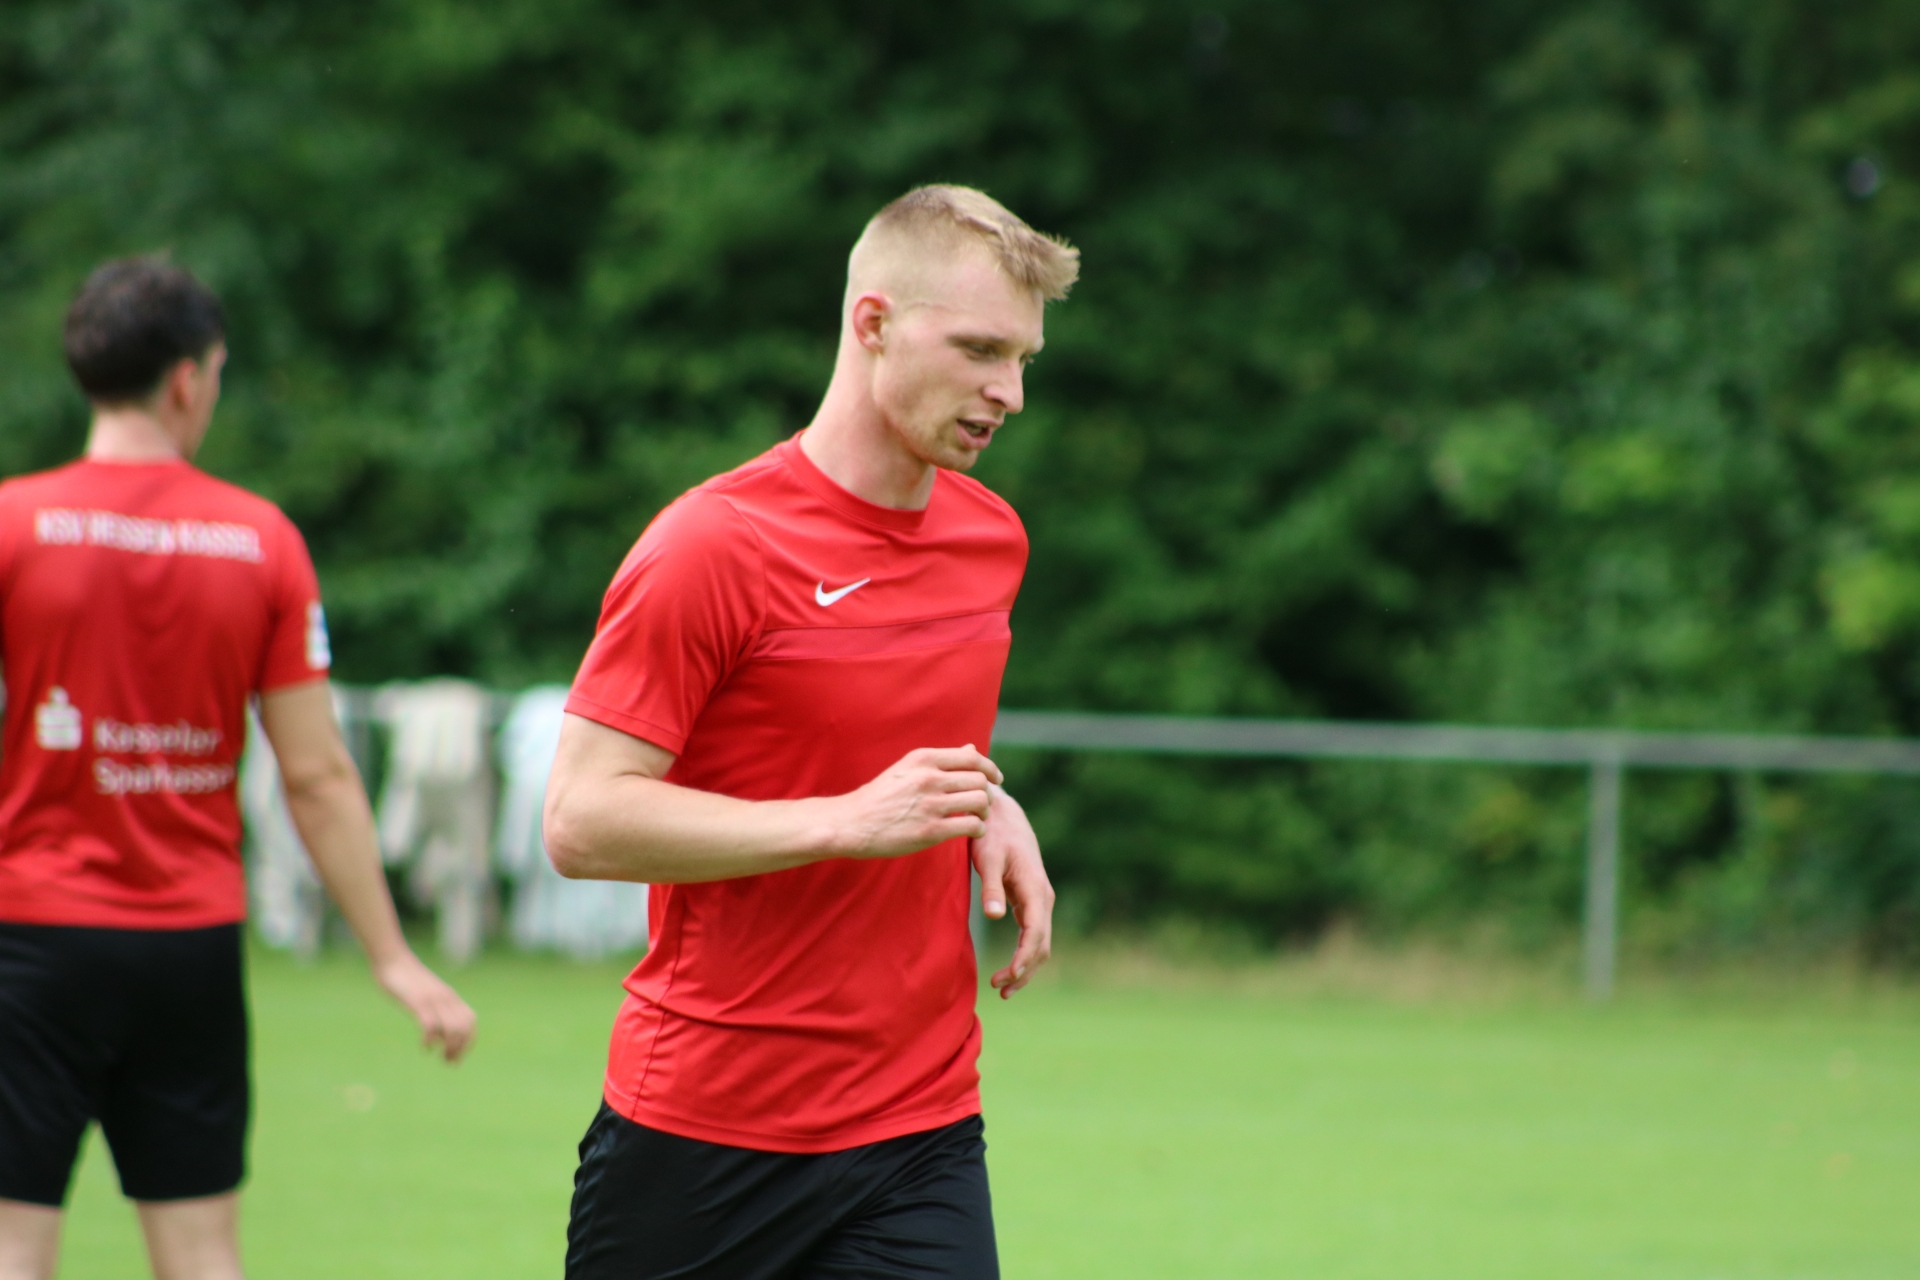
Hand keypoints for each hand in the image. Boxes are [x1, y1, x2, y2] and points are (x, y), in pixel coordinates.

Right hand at [373, 952, 476, 1062]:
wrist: (392, 959)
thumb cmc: (407, 980)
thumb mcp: (427, 995)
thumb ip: (436, 1010)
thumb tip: (440, 1035)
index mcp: (450, 996)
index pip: (470, 1021)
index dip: (469, 1041)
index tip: (459, 1056)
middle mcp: (445, 998)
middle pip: (464, 1028)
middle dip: (460, 1049)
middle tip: (448, 1062)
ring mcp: (432, 1000)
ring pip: (452, 1028)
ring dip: (449, 1048)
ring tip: (441, 1057)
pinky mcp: (417, 1002)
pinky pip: (430, 1024)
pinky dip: (430, 1040)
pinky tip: (425, 1047)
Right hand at [833, 746, 1003, 858]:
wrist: (852, 822)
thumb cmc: (880, 796)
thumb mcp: (907, 768)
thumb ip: (941, 760)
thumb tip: (971, 747)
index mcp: (923, 758)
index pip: (972, 757)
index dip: (990, 768)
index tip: (996, 779)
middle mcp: (929, 777)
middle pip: (979, 780)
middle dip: (987, 792)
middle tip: (983, 803)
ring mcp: (930, 804)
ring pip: (980, 801)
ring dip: (985, 811)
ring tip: (978, 817)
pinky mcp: (931, 830)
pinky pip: (970, 825)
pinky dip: (978, 829)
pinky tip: (973, 831)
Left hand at [971, 785, 1053, 997]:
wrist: (1002, 816)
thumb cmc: (992, 835)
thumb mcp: (987, 858)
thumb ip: (990, 887)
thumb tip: (994, 917)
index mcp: (1035, 887)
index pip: (1035, 931)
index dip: (1024, 957)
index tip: (1009, 976)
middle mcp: (1043, 897)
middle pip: (1041, 943)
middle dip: (1024, 969)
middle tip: (999, 988)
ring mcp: (1040, 900)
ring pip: (1040, 942)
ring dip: (1025, 967)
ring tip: (1003, 988)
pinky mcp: (1031, 901)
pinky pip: (1033, 934)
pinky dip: (1024, 954)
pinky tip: (1011, 969)